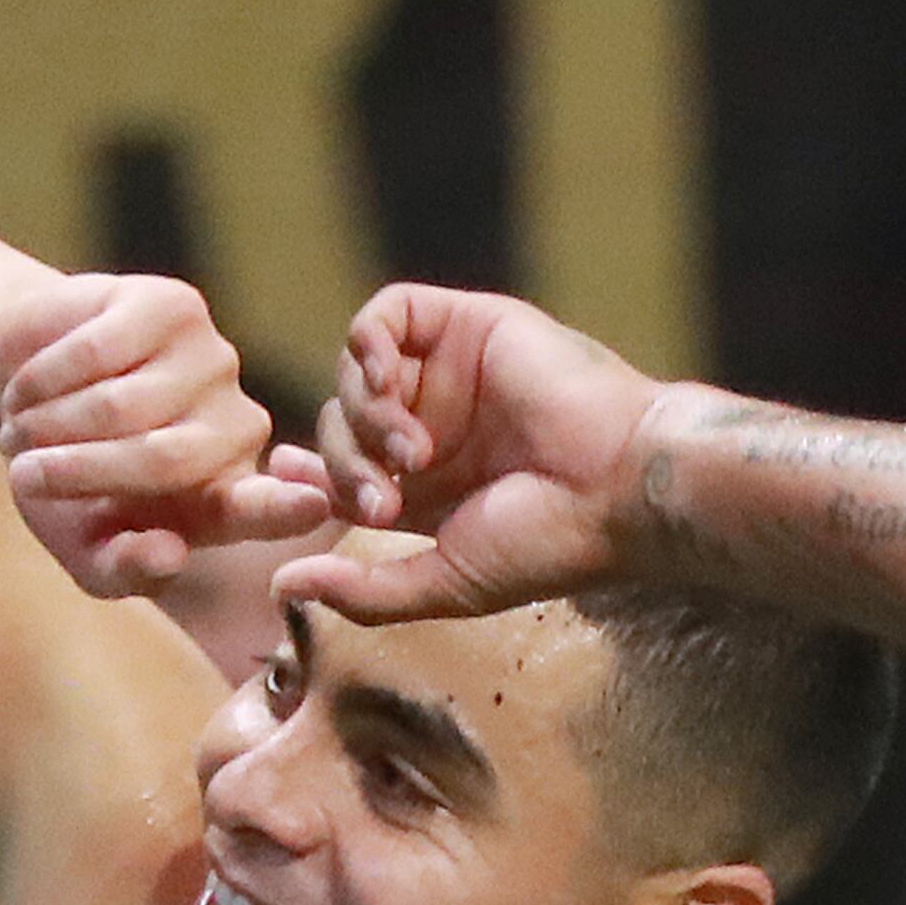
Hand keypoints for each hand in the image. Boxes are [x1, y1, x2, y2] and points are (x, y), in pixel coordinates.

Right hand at [0, 271, 331, 596]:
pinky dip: (45, 376)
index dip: (288, 507)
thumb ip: (126, 569)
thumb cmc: (61, 483)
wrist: (17, 390)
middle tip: (25, 475)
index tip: (312, 504)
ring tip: (25, 429)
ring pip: (123, 404)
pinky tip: (31, 385)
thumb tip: (168, 555)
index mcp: (230, 500)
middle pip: (167, 458)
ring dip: (50, 424)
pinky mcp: (175, 307)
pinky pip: (99, 351)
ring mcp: (213, 362)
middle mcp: (238, 428)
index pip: (271, 509)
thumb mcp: (84, 550)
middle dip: (80, 471)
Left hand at [266, 284, 665, 625]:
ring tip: (414, 454)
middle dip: (344, 466)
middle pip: (343, 424)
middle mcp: (440, 424)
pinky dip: (370, 342)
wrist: (622, 486)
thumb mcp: (446, 583)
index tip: (285, 474)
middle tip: (382, 502)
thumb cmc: (549, 544)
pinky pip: (389, 313)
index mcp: (434, 485)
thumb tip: (283, 586)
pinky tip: (386, 375)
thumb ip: (366, 591)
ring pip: (359, 372)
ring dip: (365, 416)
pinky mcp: (469, 324)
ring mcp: (454, 373)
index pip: (347, 466)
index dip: (311, 469)